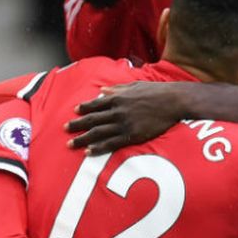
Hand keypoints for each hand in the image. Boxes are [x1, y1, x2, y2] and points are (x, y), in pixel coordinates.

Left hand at [65, 81, 190, 154]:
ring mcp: (124, 124)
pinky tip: (89, 152)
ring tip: (71, 144)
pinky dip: (99, 148)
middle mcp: (117, 111)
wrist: (173, 101)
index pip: (95, 104)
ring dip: (83, 139)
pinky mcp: (132, 135)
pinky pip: (111, 144)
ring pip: (98, 133)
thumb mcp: (134, 85)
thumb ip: (116, 89)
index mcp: (117, 97)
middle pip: (92, 119)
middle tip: (64, 129)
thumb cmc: (155, 92)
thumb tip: (102, 90)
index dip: (83, 108)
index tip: (74, 112)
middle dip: (77, 125)